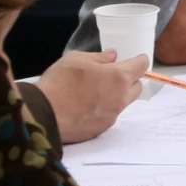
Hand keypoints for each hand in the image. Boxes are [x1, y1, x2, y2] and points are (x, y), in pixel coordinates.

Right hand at [35, 50, 149, 143]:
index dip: (140, 61)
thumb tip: (112, 56)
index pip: (141, 66)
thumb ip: (99, 57)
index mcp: (119, 77)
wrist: (44, 114)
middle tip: (114, 75)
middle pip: (137, 87)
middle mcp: (121, 98)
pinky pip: (109, 115)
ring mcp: (112, 116)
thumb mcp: (77, 59)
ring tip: (97, 91)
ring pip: (123, 102)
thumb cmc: (60, 82)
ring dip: (117, 95)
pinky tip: (87, 106)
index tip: (137, 59)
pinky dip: (104, 109)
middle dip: (130, 79)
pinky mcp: (102, 129)